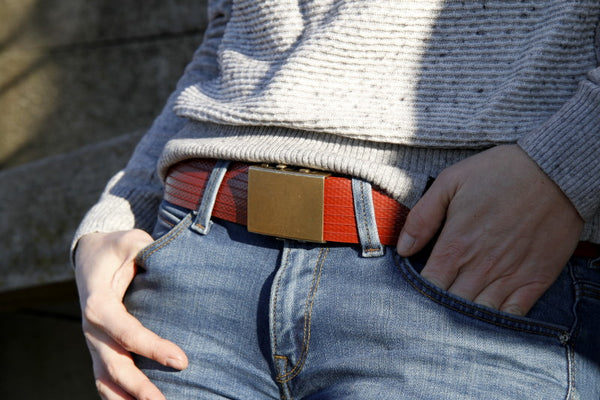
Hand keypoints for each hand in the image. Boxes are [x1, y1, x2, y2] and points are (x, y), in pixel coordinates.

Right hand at [75, 229, 188, 399]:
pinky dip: (119, 397)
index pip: (125, 331)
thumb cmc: (115, 248)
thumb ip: (148, 250)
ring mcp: (94, 342)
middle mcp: (92, 328)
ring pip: (104, 380)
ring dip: (126, 399)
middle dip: (139, 387)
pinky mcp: (100, 349)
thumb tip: (172, 260)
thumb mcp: (131, 241)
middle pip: (113, 365)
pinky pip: (106, 379)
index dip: (152, 348)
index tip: (181, 361)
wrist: (90, 255)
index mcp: (98, 303)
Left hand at [396, 144, 582, 315]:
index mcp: (455, 245)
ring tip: (457, 314)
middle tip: (433, 305)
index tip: (415, 290)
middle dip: (439, 307)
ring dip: (466, 317)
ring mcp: (509, 276)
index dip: (419, 292)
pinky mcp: (536, 279)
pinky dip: (498, 320)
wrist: (555, 172)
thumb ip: (422, 217)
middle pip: (451, 305)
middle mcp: (480, 267)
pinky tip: (488, 316)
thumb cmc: (499, 173)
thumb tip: (403, 249)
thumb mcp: (450, 182)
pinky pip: (513, 314)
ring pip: (479, 314)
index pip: (428, 286)